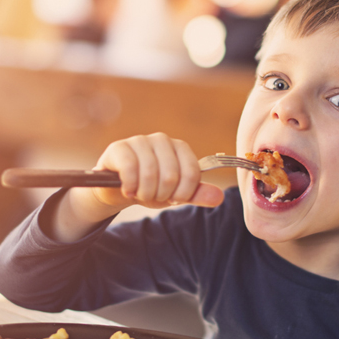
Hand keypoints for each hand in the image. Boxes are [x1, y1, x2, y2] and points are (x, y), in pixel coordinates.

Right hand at [92, 133, 223, 209]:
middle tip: (153, 196)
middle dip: (162, 195)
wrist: (119, 189)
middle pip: (171, 175)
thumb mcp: (175, 195)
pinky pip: (130, 169)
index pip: (192, 173)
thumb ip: (196, 194)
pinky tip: (128, 190)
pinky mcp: (119, 147)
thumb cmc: (151, 188)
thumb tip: (219, 197)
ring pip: (150, 173)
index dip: (183, 193)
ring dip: (145, 193)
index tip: (173, 199)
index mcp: (180, 148)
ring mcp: (139, 141)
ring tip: (140, 193)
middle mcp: (162, 140)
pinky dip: (130, 187)